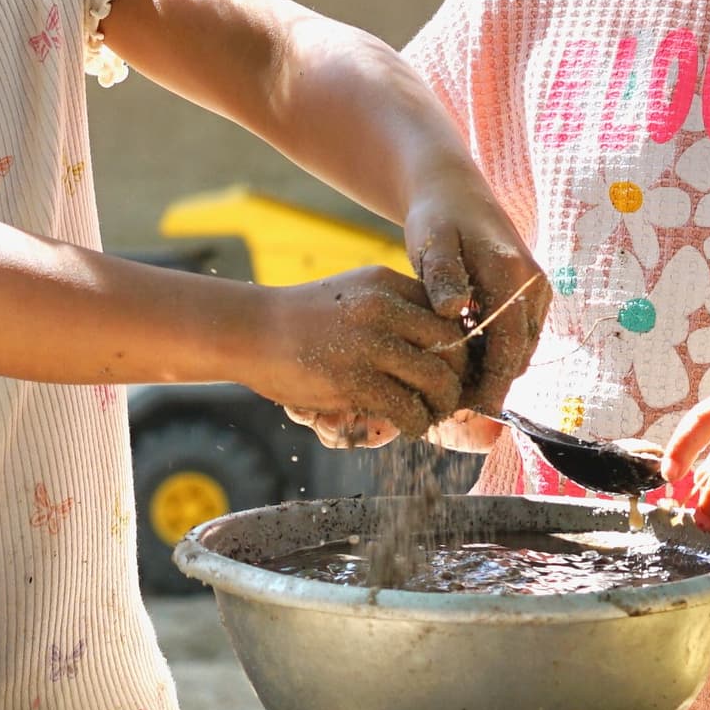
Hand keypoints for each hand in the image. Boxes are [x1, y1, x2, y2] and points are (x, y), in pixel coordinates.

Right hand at [244, 266, 467, 449]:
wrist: (249, 330)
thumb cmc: (302, 319)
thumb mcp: (352, 294)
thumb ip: (391, 308)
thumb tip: (436, 343)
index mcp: (385, 283)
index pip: (448, 313)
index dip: (460, 345)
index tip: (454, 367)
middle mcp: (382, 307)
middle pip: (452, 345)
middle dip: (458, 377)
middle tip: (449, 396)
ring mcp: (367, 343)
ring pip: (436, 377)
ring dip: (442, 403)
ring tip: (431, 414)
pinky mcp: (352, 379)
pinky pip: (406, 406)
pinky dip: (416, 422)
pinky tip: (409, 426)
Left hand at [403, 173, 546, 415]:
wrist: (454, 192)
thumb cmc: (437, 218)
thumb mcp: (432, 242)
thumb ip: (442, 277)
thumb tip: (454, 310)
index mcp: (512, 274)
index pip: (509, 343)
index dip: (491, 381)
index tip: (468, 408)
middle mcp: (533, 286)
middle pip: (518, 353)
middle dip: (490, 384)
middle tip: (452, 408)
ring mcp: (535, 292)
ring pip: (519, 349)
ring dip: (493, 373)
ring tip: (454, 393)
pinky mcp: (529, 296)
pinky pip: (516, 337)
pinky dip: (495, 355)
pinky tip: (463, 366)